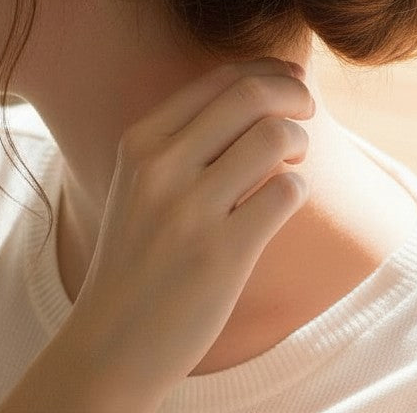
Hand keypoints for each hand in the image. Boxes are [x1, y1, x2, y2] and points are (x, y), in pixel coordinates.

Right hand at [0, 58, 313, 412]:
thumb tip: (272, 81)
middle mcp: (159, 169)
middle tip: (307, 112)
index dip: (270, 71)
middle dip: (296, 95)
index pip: (223, 77)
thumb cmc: (143, 251)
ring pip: (276, 137)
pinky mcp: (221, 253)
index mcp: (141, 141)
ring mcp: (188, 212)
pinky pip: (287, 191)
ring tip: (292, 161)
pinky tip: (281, 203)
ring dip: (299, 141)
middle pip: (253, 95)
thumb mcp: (145, 179)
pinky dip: (296, 189)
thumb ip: (193, 132)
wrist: (109, 345)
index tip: (294, 81)